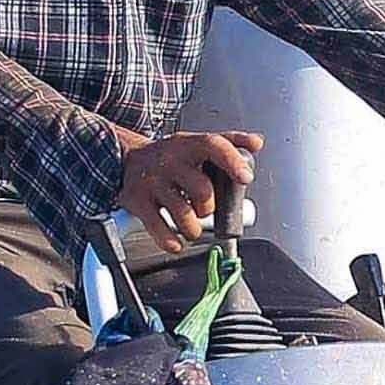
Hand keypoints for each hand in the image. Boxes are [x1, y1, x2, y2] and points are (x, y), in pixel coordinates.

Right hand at [115, 128, 260, 248]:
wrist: (127, 158)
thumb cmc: (170, 156)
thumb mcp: (196, 143)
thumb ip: (229, 142)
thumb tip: (257, 143)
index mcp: (188, 146)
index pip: (214, 146)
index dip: (232, 161)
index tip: (246, 178)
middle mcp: (170, 161)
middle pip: (202, 189)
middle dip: (208, 208)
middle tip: (204, 209)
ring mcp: (152, 181)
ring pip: (182, 213)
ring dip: (193, 228)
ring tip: (191, 226)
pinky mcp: (136, 200)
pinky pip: (157, 226)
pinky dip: (170, 240)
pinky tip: (176, 241)